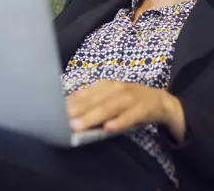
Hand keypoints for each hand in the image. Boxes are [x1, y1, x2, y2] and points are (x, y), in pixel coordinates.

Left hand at [66, 81, 186, 141]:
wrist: (160, 101)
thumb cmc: (128, 102)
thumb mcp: (109, 99)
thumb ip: (91, 104)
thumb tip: (65, 112)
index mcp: (105, 85)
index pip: (84, 95)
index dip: (69, 105)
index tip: (53, 114)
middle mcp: (116, 88)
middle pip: (94, 101)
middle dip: (77, 111)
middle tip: (61, 122)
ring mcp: (130, 97)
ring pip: (110, 107)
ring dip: (93, 116)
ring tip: (78, 127)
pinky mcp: (144, 108)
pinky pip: (131, 115)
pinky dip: (121, 121)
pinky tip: (109, 128)